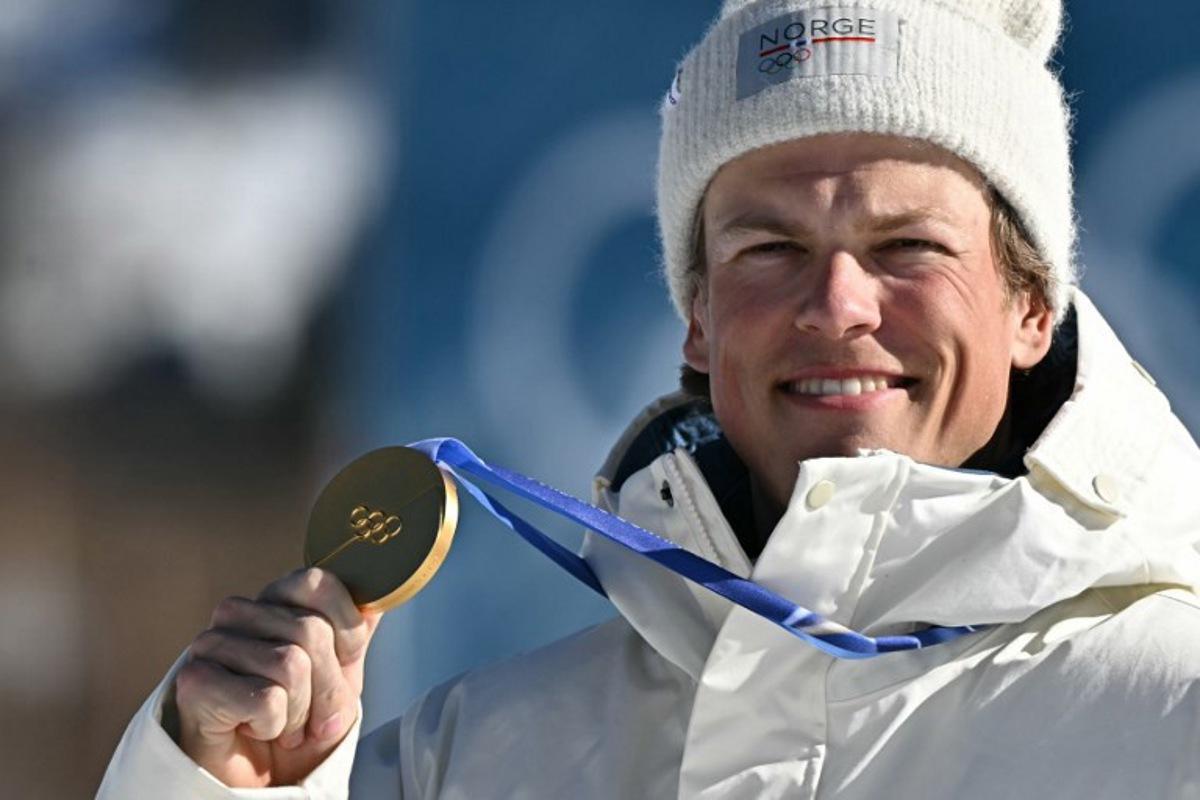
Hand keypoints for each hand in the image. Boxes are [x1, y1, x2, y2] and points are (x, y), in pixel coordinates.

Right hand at [173, 568, 381, 787]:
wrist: (261, 782)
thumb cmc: (299, 724)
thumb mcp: (341, 676)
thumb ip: (355, 634)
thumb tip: (377, 601)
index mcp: (272, 601)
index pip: (318, 583)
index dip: (346, 631)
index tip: (343, 666)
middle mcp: (236, 614)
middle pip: (311, 631)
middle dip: (328, 688)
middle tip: (313, 717)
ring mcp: (209, 645)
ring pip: (290, 664)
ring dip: (300, 713)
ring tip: (284, 725)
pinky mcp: (194, 683)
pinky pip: (266, 698)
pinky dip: (274, 725)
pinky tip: (256, 730)